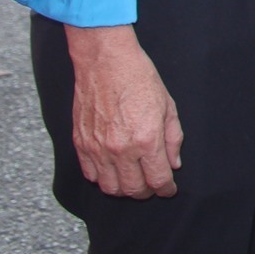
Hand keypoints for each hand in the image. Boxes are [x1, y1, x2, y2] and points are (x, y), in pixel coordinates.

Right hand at [63, 25, 182, 198]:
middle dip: (146, 192)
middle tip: (153, 184)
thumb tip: (173, 164)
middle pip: (133, 190)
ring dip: (124, 188)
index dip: (166, 189)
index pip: (158, 180)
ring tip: (133, 179)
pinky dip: (102, 178)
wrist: (106, 62)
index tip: (169, 189)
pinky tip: (113, 169)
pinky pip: (90, 174)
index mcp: (147, 139)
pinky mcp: (81, 144)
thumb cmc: (140, 79)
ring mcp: (97, 148)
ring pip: (110, 187)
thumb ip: (173, 139)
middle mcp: (120, 149)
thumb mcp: (168, 106)